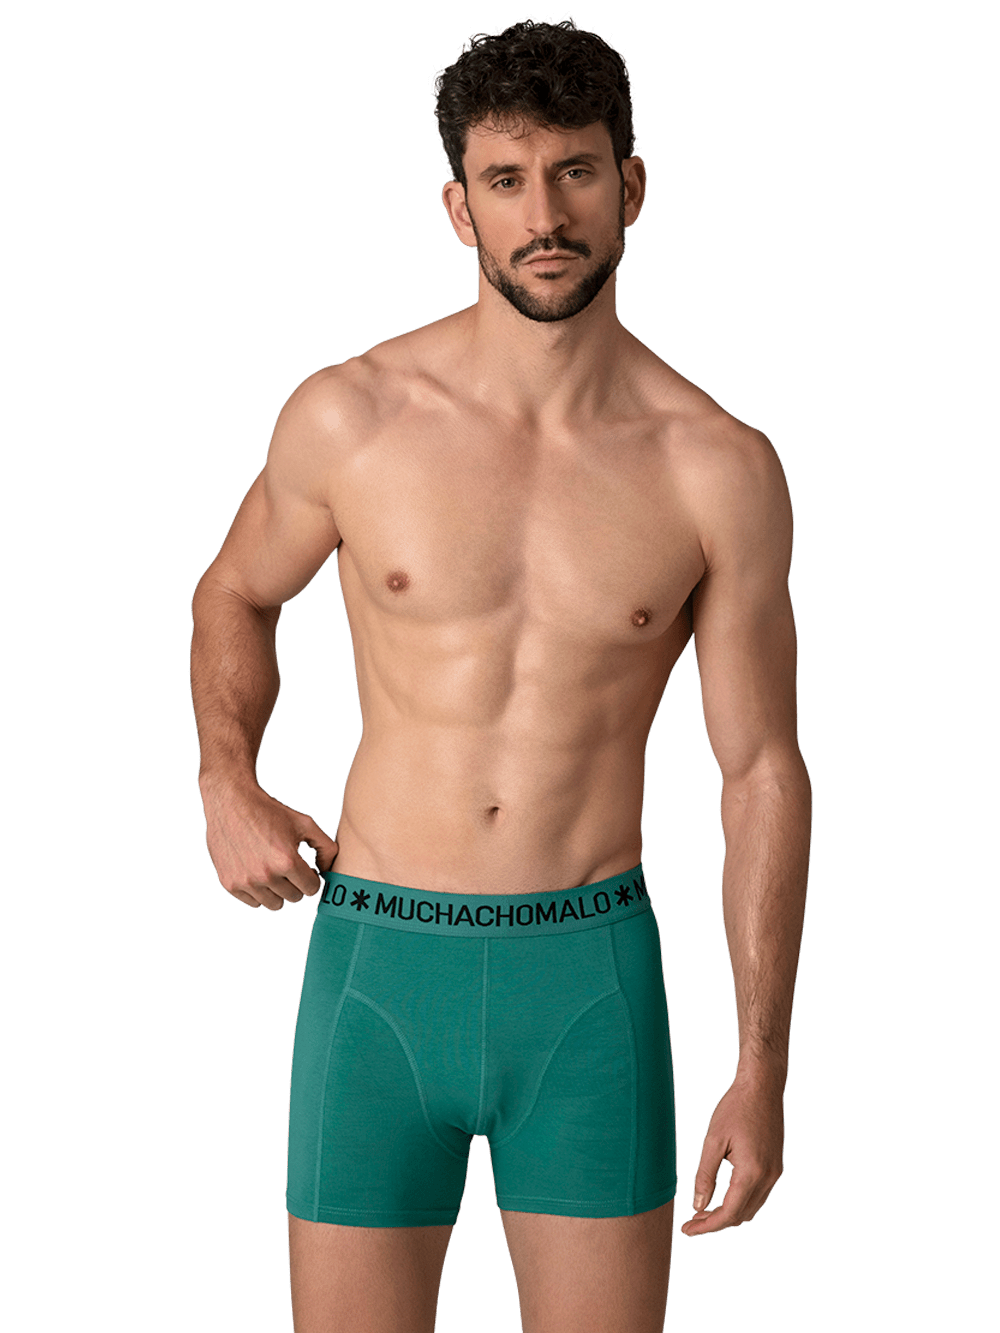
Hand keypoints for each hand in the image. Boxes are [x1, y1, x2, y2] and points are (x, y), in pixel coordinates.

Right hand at [199, 775, 338, 910]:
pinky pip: (254, 902)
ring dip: (278, 890)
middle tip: (288, 867)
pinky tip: (257, 872)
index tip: (305, 868)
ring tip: (273, 870)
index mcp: (287, 861)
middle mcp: (266, 875)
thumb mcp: (304, 823)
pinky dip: (258, 891)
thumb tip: (328, 870)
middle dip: (296, 883)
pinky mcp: (230, 884)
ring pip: (274, 904)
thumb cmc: (269, 812)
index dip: (311, 877)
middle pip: (294, 897)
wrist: (231, 803)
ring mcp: (246, 882)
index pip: (311, 888)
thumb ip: (326, 847)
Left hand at [680, 1069, 784, 1236]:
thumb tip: (698, 1206)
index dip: (707, 1226)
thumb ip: (705, 1175)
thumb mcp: (713, 1140)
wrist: (762, 1086)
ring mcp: (775, 1174)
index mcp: (752, 1172)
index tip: (687, 1230)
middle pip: (741, 1216)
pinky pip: (759, 1196)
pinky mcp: (776, 1167)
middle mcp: (768, 1178)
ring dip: (729, 1214)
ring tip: (703, 1210)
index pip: (729, 1213)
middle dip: (715, 1222)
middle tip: (691, 1220)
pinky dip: (740, 1202)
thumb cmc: (735, 1108)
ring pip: (751, 1209)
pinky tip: (723, 1196)